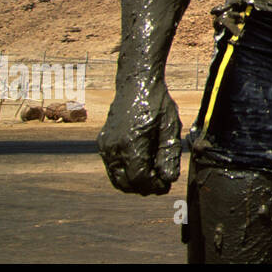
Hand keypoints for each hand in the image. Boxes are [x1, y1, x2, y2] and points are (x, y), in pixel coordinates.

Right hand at [97, 79, 181, 194]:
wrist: (136, 83)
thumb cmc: (156, 103)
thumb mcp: (169, 128)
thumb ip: (168, 155)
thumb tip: (169, 179)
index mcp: (130, 143)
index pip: (139, 179)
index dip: (154, 186)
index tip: (167, 185)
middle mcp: (113, 147)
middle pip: (125, 184)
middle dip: (144, 187)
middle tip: (161, 183)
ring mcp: (104, 146)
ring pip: (116, 178)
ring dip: (134, 182)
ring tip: (153, 175)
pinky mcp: (102, 143)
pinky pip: (112, 167)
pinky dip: (125, 173)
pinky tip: (142, 164)